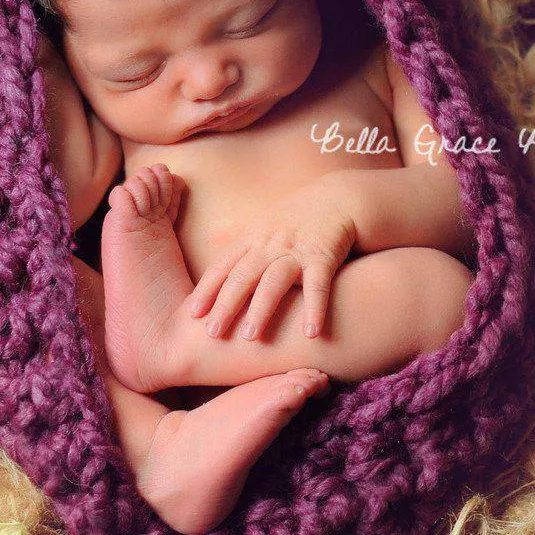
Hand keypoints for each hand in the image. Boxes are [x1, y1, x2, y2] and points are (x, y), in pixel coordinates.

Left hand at [184, 177, 356, 339]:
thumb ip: (246, 250)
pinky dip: (315, 308)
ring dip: (260, 309)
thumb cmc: (302, 218)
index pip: (223, 265)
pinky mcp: (324, 255)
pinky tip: (311, 333)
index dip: (206, 289)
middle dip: (225, 304)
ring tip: (249, 337)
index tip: (191, 313)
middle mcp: (270, 243)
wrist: (342, 197)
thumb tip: (221, 280)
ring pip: (274, 280)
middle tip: (212, 333)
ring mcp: (297, 249)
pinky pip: (318, 284)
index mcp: (253, 237)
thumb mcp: (267, 226)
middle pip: (242, 275)